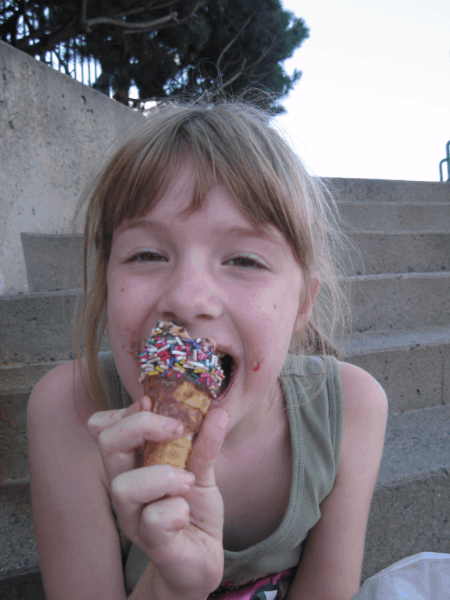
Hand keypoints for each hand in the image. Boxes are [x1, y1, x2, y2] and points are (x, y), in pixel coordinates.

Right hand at [87, 397, 229, 598]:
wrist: (202, 557)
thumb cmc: (193, 509)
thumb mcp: (202, 469)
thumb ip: (204, 443)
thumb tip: (217, 411)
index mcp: (132, 463)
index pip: (104, 427)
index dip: (125, 410)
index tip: (156, 404)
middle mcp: (125, 486)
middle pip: (107, 443)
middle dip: (141, 426)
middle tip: (177, 430)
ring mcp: (134, 517)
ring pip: (123, 485)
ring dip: (162, 475)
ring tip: (187, 480)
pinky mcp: (153, 543)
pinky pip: (153, 519)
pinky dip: (175, 509)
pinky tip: (185, 512)